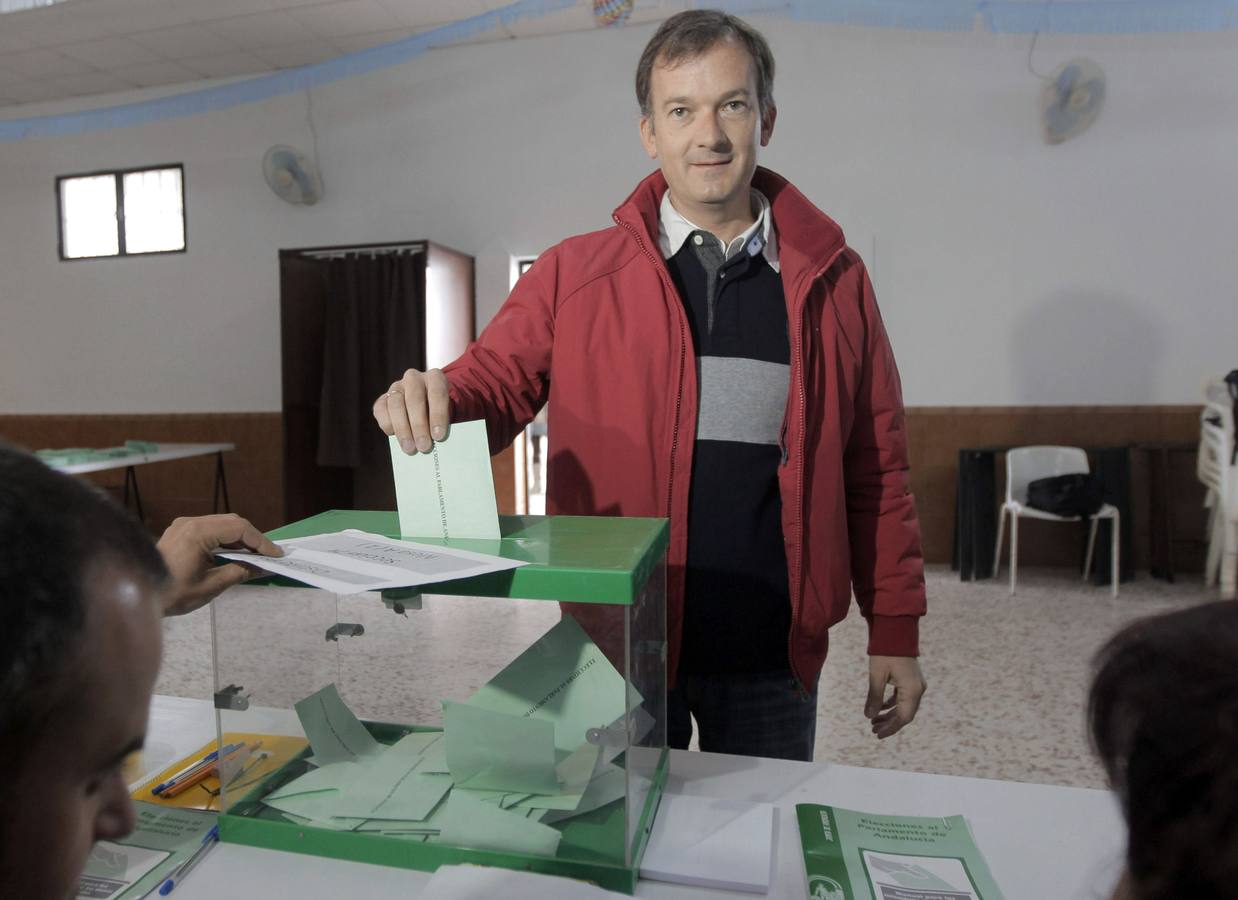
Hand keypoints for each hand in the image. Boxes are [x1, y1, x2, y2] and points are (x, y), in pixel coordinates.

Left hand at [156, 514, 282, 615]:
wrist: (137, 594)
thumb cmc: (173, 593)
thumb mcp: (211, 586)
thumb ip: (240, 572)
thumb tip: (262, 568)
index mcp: (198, 532)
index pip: (240, 529)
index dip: (261, 542)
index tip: (276, 556)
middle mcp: (191, 522)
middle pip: (232, 522)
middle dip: (253, 538)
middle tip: (268, 556)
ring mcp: (184, 525)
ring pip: (222, 523)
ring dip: (240, 537)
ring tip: (254, 555)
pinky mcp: (180, 531)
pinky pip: (210, 528)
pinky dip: (226, 538)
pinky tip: (233, 552)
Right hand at [373, 368, 451, 453]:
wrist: (426, 407)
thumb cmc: (439, 412)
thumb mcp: (449, 414)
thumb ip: (444, 423)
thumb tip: (439, 441)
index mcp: (435, 378)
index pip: (437, 393)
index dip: (438, 415)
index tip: (439, 436)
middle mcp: (414, 378)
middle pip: (414, 399)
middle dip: (419, 425)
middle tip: (424, 447)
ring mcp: (396, 387)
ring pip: (396, 405)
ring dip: (403, 429)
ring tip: (410, 448)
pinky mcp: (383, 398)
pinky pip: (381, 410)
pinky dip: (387, 424)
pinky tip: (394, 436)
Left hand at [864, 656, 925, 739]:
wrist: (895, 631)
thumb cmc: (885, 652)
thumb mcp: (877, 676)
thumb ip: (874, 697)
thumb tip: (869, 717)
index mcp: (912, 690)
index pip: (903, 717)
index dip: (890, 728)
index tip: (877, 734)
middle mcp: (918, 689)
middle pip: (905, 714)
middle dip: (889, 723)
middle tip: (873, 730)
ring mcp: (916, 684)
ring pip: (904, 706)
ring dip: (890, 714)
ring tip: (874, 721)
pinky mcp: (911, 679)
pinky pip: (903, 697)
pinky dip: (892, 704)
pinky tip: (880, 708)